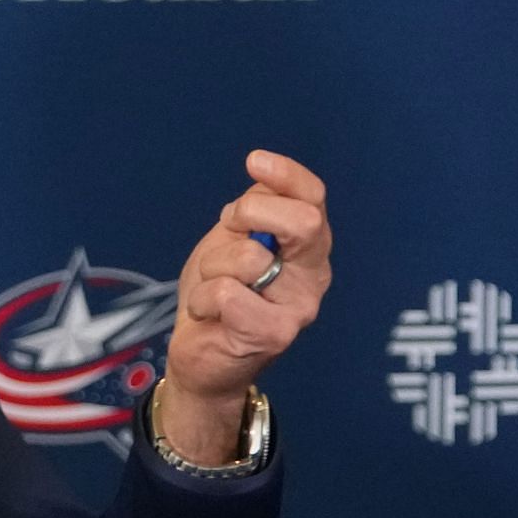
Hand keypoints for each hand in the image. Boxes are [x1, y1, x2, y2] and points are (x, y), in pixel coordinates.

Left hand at [160, 150, 331, 461]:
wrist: (203, 355)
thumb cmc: (219, 294)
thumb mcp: (233, 242)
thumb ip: (254, 210)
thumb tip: (263, 173)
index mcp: (307, 247)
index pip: (313, 198)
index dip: (287, 175)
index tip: (255, 161)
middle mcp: (314, 276)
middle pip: (303, 222)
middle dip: (249, 215)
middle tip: (229, 231)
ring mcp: (299, 308)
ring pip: (248, 258)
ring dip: (213, 268)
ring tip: (215, 289)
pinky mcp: (274, 335)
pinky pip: (226, 293)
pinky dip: (203, 299)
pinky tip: (209, 314)